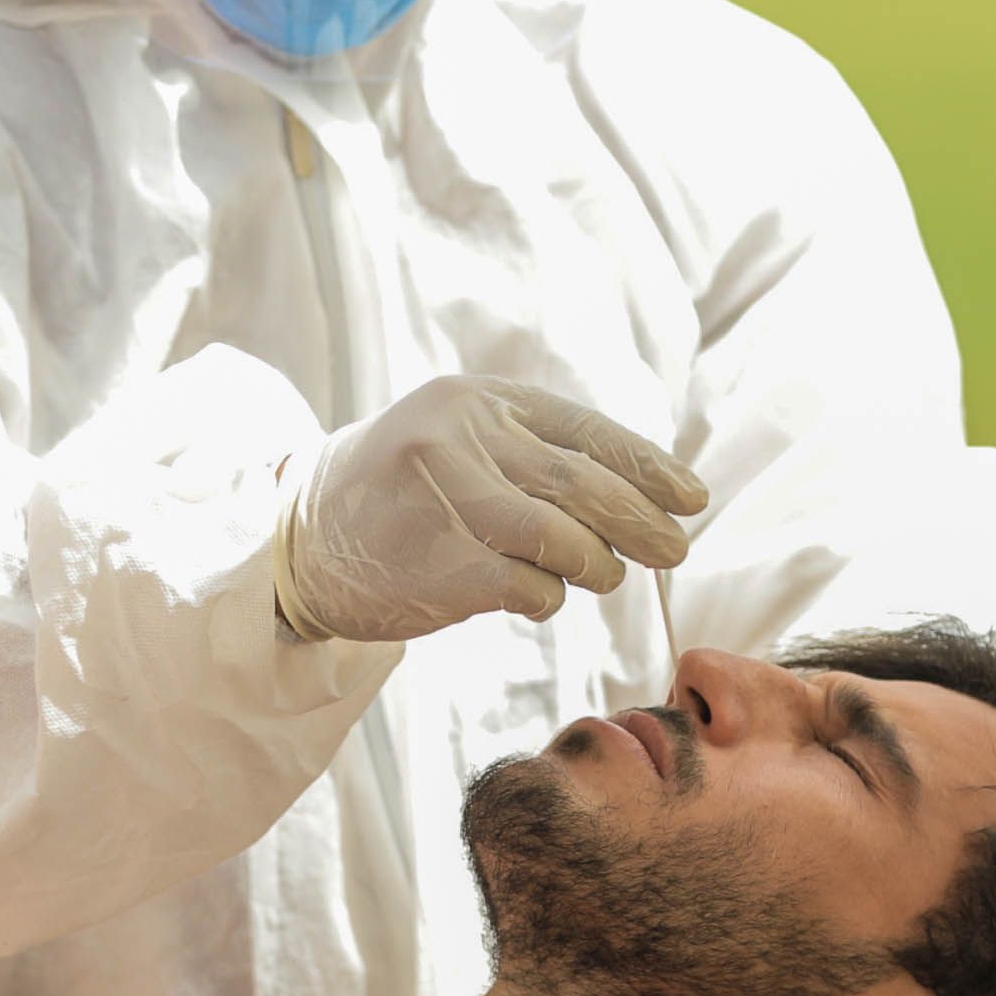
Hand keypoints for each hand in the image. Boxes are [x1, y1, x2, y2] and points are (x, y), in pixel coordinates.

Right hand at [273, 375, 704, 643]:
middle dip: (642, 521)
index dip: (649, 467)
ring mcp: (447, 500)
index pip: (586, 431)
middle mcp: (462, 438)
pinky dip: (549, 597)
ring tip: (606, 575)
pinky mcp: (440, 564)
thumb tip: (643, 495)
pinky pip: (529, 587)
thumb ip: (535, 453)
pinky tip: (541, 595)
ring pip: (563, 537)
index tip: (692, 497)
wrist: (303, 540)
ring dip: (599, 565)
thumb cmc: (401, 492)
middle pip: (582, 484)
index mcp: (479, 399)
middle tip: (676, 549)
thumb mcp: (461, 439)